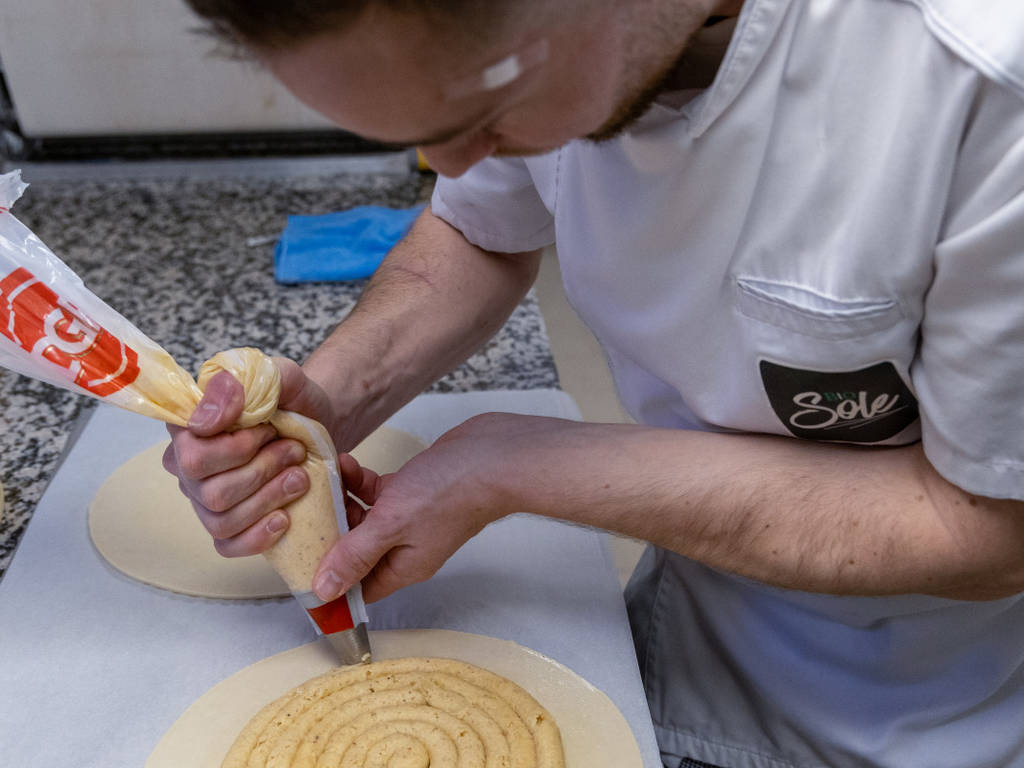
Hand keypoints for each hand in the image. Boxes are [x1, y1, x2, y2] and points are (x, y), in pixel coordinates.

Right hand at [162, 357, 336, 556]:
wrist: (320, 423)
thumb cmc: (292, 400)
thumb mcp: (276, 375)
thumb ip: (242, 381)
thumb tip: (206, 417)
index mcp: (189, 427)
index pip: (190, 450)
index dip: (234, 446)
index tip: (270, 426)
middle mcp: (187, 467)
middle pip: (209, 490)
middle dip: (262, 470)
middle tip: (294, 451)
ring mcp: (204, 501)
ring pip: (221, 519)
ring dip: (268, 499)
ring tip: (300, 477)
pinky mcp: (228, 527)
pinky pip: (227, 546)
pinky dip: (257, 537)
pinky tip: (284, 518)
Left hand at [312, 413, 534, 602]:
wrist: (492, 455)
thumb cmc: (450, 491)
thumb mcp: (392, 524)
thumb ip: (355, 554)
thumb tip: (324, 591)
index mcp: (403, 566)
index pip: (357, 587)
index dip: (329, 580)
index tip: (298, 560)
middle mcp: (405, 546)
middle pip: (355, 550)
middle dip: (329, 531)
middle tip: (303, 510)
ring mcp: (409, 518)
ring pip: (362, 517)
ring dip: (341, 500)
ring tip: (322, 479)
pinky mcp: (412, 491)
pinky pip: (376, 492)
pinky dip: (359, 481)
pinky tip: (347, 464)